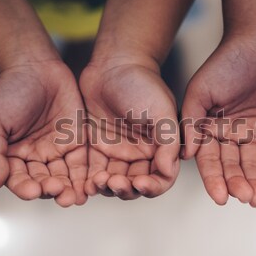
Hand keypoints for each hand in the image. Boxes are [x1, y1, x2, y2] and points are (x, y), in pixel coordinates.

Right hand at [0, 60, 87, 206]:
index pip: (19, 180)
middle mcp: (37, 157)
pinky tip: (87, 187)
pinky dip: (84, 177)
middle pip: (44, 182)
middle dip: (50, 190)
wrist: (34, 67)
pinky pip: (81, 163)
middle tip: (57, 192)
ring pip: (63, 177)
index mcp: (14, 156)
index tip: (32, 191)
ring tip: (73, 197)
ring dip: (69, 189)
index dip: (25, 187)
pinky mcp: (77, 142)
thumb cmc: (9, 92)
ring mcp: (58, 151)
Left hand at [79, 57, 179, 199]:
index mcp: (160, 148)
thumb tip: (169, 170)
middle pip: (136, 186)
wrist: (112, 66)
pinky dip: (92, 181)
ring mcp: (118, 153)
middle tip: (115, 182)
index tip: (140, 183)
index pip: (162, 178)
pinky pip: (95, 172)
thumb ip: (168, 142)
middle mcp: (141, 155)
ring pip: (115, 183)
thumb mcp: (162, 111)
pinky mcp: (97, 149)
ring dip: (108, 188)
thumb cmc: (142, 83)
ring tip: (99, 181)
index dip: (153, 187)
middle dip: (127, 189)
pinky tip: (87, 182)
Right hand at [181, 36, 255, 205]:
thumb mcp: (200, 90)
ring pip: (254, 163)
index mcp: (208, 129)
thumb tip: (186, 155)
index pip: (210, 160)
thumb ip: (191, 122)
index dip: (214, 179)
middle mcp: (229, 135)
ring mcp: (252, 132)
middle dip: (239, 183)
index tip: (220, 197)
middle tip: (246, 198)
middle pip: (233, 165)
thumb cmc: (224, 62)